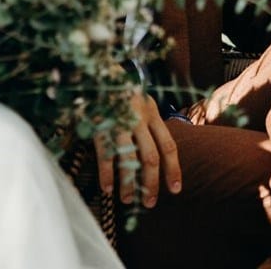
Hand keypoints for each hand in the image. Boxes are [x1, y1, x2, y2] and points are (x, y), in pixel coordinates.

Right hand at [96, 91, 181, 206]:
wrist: (95, 68)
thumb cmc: (119, 89)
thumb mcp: (140, 101)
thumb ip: (149, 123)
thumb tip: (156, 154)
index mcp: (152, 112)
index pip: (169, 145)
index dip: (174, 169)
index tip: (175, 190)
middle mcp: (138, 118)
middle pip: (151, 157)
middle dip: (151, 183)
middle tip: (149, 202)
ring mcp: (119, 120)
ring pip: (129, 159)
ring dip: (129, 183)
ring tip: (127, 200)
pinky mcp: (100, 123)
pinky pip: (106, 153)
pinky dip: (107, 173)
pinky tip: (108, 188)